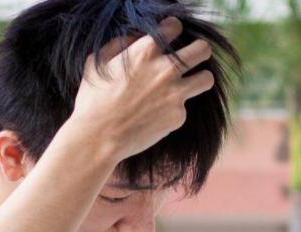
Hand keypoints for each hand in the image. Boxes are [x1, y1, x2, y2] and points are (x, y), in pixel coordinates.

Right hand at [69, 17, 214, 163]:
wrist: (99, 136)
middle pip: (202, 50)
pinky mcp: (178, 116)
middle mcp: (166, 69)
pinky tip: (157, 114)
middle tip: (195, 56)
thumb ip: (120, 44)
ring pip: (207, 79)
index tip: (171, 37)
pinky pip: (184, 108)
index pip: (174, 27)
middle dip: (201, 51)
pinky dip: (174, 109)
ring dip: (200, 78)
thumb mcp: (98, 61)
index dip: (173, 30)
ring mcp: (175, 94)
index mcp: (145, 51)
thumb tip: (136, 39)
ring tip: (190, 83)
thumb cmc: (93, 98)